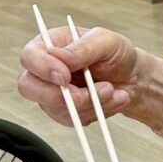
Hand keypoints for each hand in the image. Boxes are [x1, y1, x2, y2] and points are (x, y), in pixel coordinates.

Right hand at [18, 26, 137, 125]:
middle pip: (29, 87)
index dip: (43, 68)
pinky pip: (73, 120)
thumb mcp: (107, 41)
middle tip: (90, 92)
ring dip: (89, 103)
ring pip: (55, 108)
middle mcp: (47, 70)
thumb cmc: (117, 54)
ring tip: (111, 90)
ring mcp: (53, 92)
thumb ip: (83, 47)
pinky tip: (111, 99)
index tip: (65, 76)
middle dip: (62, 95)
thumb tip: (59, 55)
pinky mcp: (65, 111)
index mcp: (51, 44)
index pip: (30, 56)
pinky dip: (96, 112)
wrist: (133, 77)